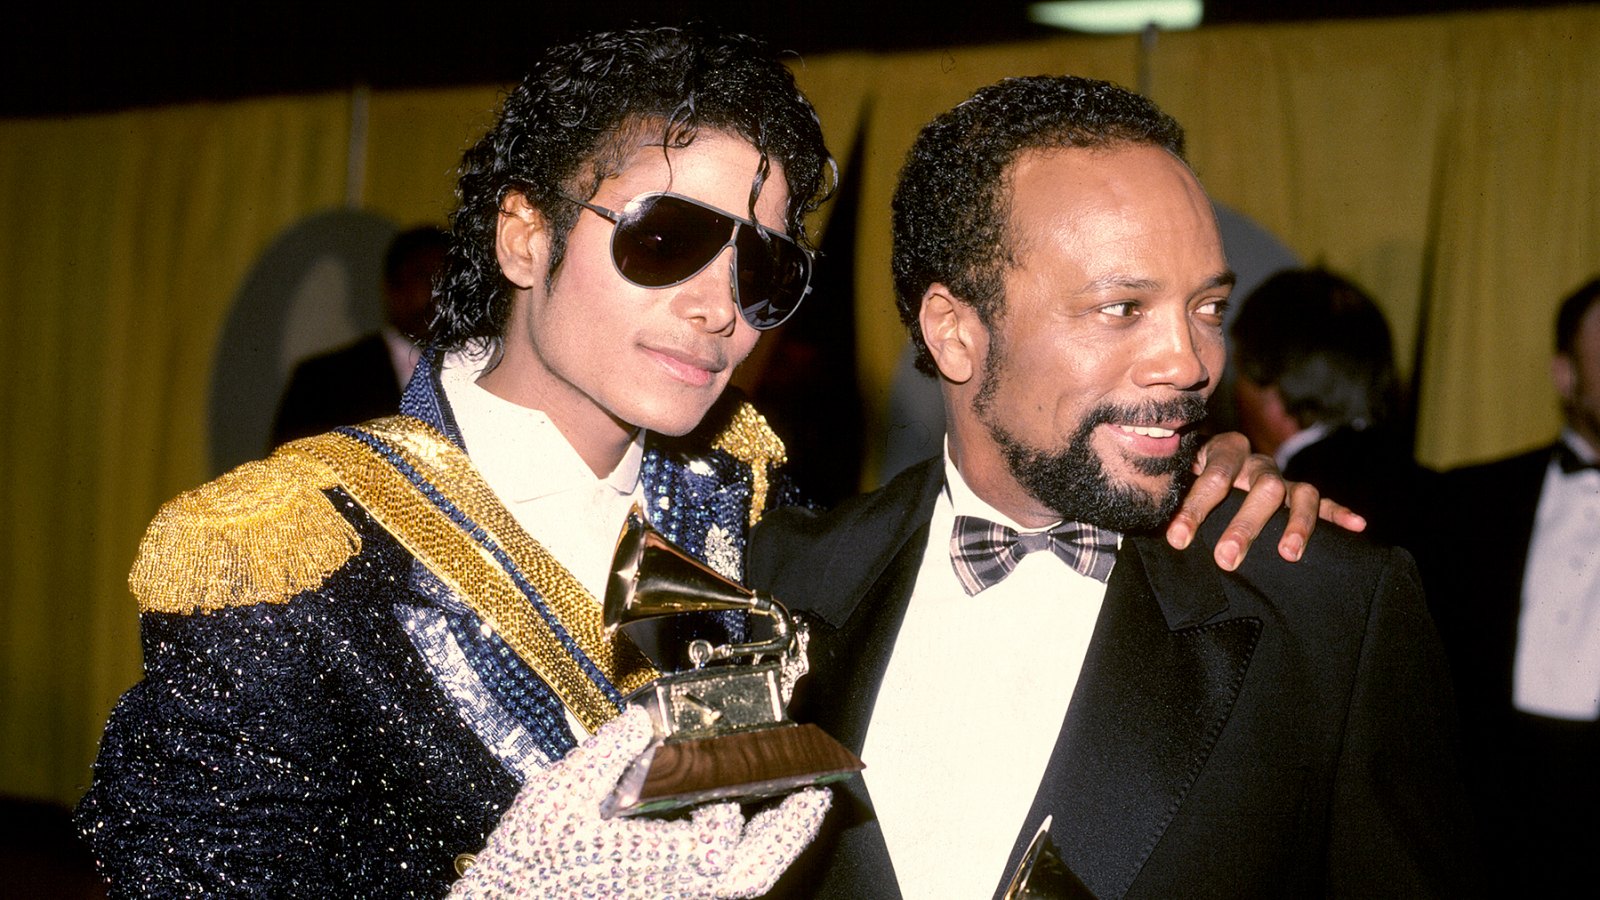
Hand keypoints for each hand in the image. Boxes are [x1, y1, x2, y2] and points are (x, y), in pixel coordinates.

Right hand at [450, 706, 830, 898]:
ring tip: (799, 809)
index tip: (737, 758)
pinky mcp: (662, 898)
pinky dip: (747, 859)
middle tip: (818, 792)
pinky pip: (722, 884)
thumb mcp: (561, 793)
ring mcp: (672, 899)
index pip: (721, 832)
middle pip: (754, 869)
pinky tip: (744, 828)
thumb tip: (645, 717)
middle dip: (790, 831)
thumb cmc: (530, 861)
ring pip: (743, 882)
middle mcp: (677, 889)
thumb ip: (609, 751)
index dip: (734, 794)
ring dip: (776, 846)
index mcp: (660, 863)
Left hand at [1166, 431, 1366, 570]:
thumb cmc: (1183, 478)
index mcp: (1222, 451)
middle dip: (1244, 525)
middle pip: (1260, 487)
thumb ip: (1167, 496)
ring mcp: (1280, 478)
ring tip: (1288, 554)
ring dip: (1295, 523)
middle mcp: (1255, 462)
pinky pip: (1322, 501)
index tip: (1179, 539)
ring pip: (1296, 492)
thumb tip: (1152, 527)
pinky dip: (1338, 513)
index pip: (1213, 476)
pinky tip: (1358, 526)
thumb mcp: (1172, 480)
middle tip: (1226, 558)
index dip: (1196, 508)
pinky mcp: (1297, 494)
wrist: (1198, 458)